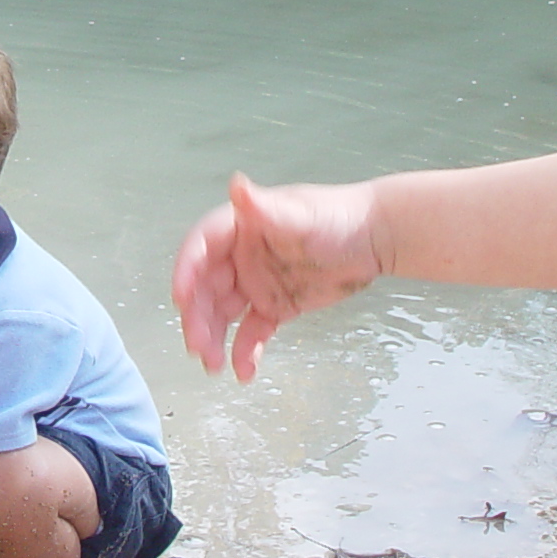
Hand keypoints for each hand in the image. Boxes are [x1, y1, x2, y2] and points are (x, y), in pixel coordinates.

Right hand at [173, 173, 383, 382]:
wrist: (376, 238)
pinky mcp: (275, 307)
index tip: (180, 298)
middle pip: (206, 288)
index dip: (186, 270)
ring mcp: (256, 283)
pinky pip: (252, 331)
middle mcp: (240, 256)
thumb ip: (266, 208)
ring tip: (213, 365)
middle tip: (198, 347)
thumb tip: (236, 185)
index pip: (202, 248)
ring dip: (213, 338)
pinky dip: (245, 351)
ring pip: (223, 314)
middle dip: (197, 317)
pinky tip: (244, 372)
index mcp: (240, 228)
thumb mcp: (301, 214)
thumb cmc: (339, 217)